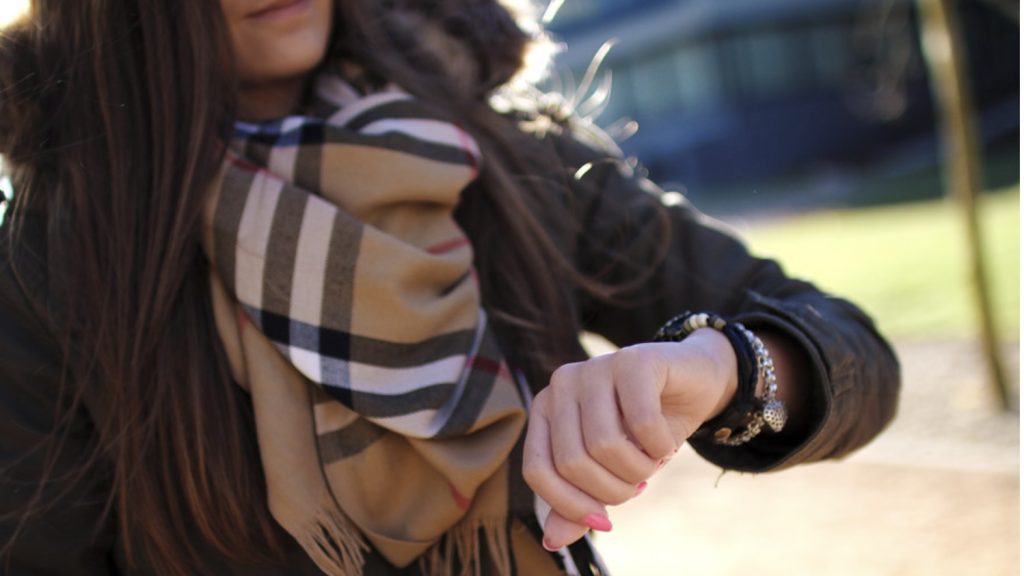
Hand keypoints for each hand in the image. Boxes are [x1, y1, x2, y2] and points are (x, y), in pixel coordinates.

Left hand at [522, 328, 737, 549]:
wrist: (695, 383)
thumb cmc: (645, 431)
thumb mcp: (610, 472)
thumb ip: (578, 503)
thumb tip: (552, 541)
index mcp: (545, 409)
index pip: (537, 470)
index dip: (570, 506)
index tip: (605, 522)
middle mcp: (562, 383)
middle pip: (572, 462)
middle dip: (613, 491)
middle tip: (638, 483)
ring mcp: (596, 366)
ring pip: (604, 446)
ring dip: (638, 470)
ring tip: (651, 461)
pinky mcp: (634, 360)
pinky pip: (642, 424)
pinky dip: (660, 448)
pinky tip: (666, 442)